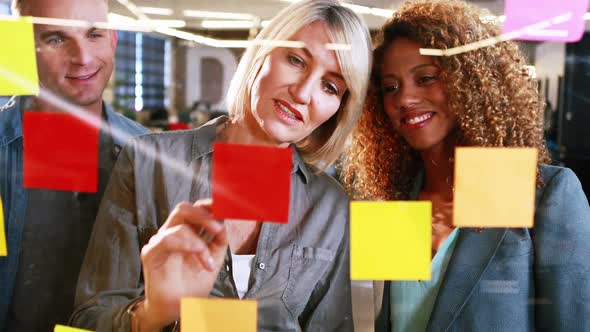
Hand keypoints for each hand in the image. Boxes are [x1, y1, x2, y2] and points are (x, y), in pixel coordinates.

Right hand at [138, 199, 227, 328]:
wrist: (177, 309)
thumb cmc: (191, 285)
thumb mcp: (214, 259)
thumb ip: (221, 240)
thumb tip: (228, 222)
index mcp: (188, 233)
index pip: (196, 210)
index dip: (210, 206)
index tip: (226, 209)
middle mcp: (173, 233)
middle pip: (185, 209)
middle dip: (204, 214)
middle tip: (218, 227)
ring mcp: (161, 241)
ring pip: (178, 221)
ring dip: (198, 237)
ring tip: (208, 256)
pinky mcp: (151, 253)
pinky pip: (166, 239)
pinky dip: (186, 243)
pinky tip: (197, 253)